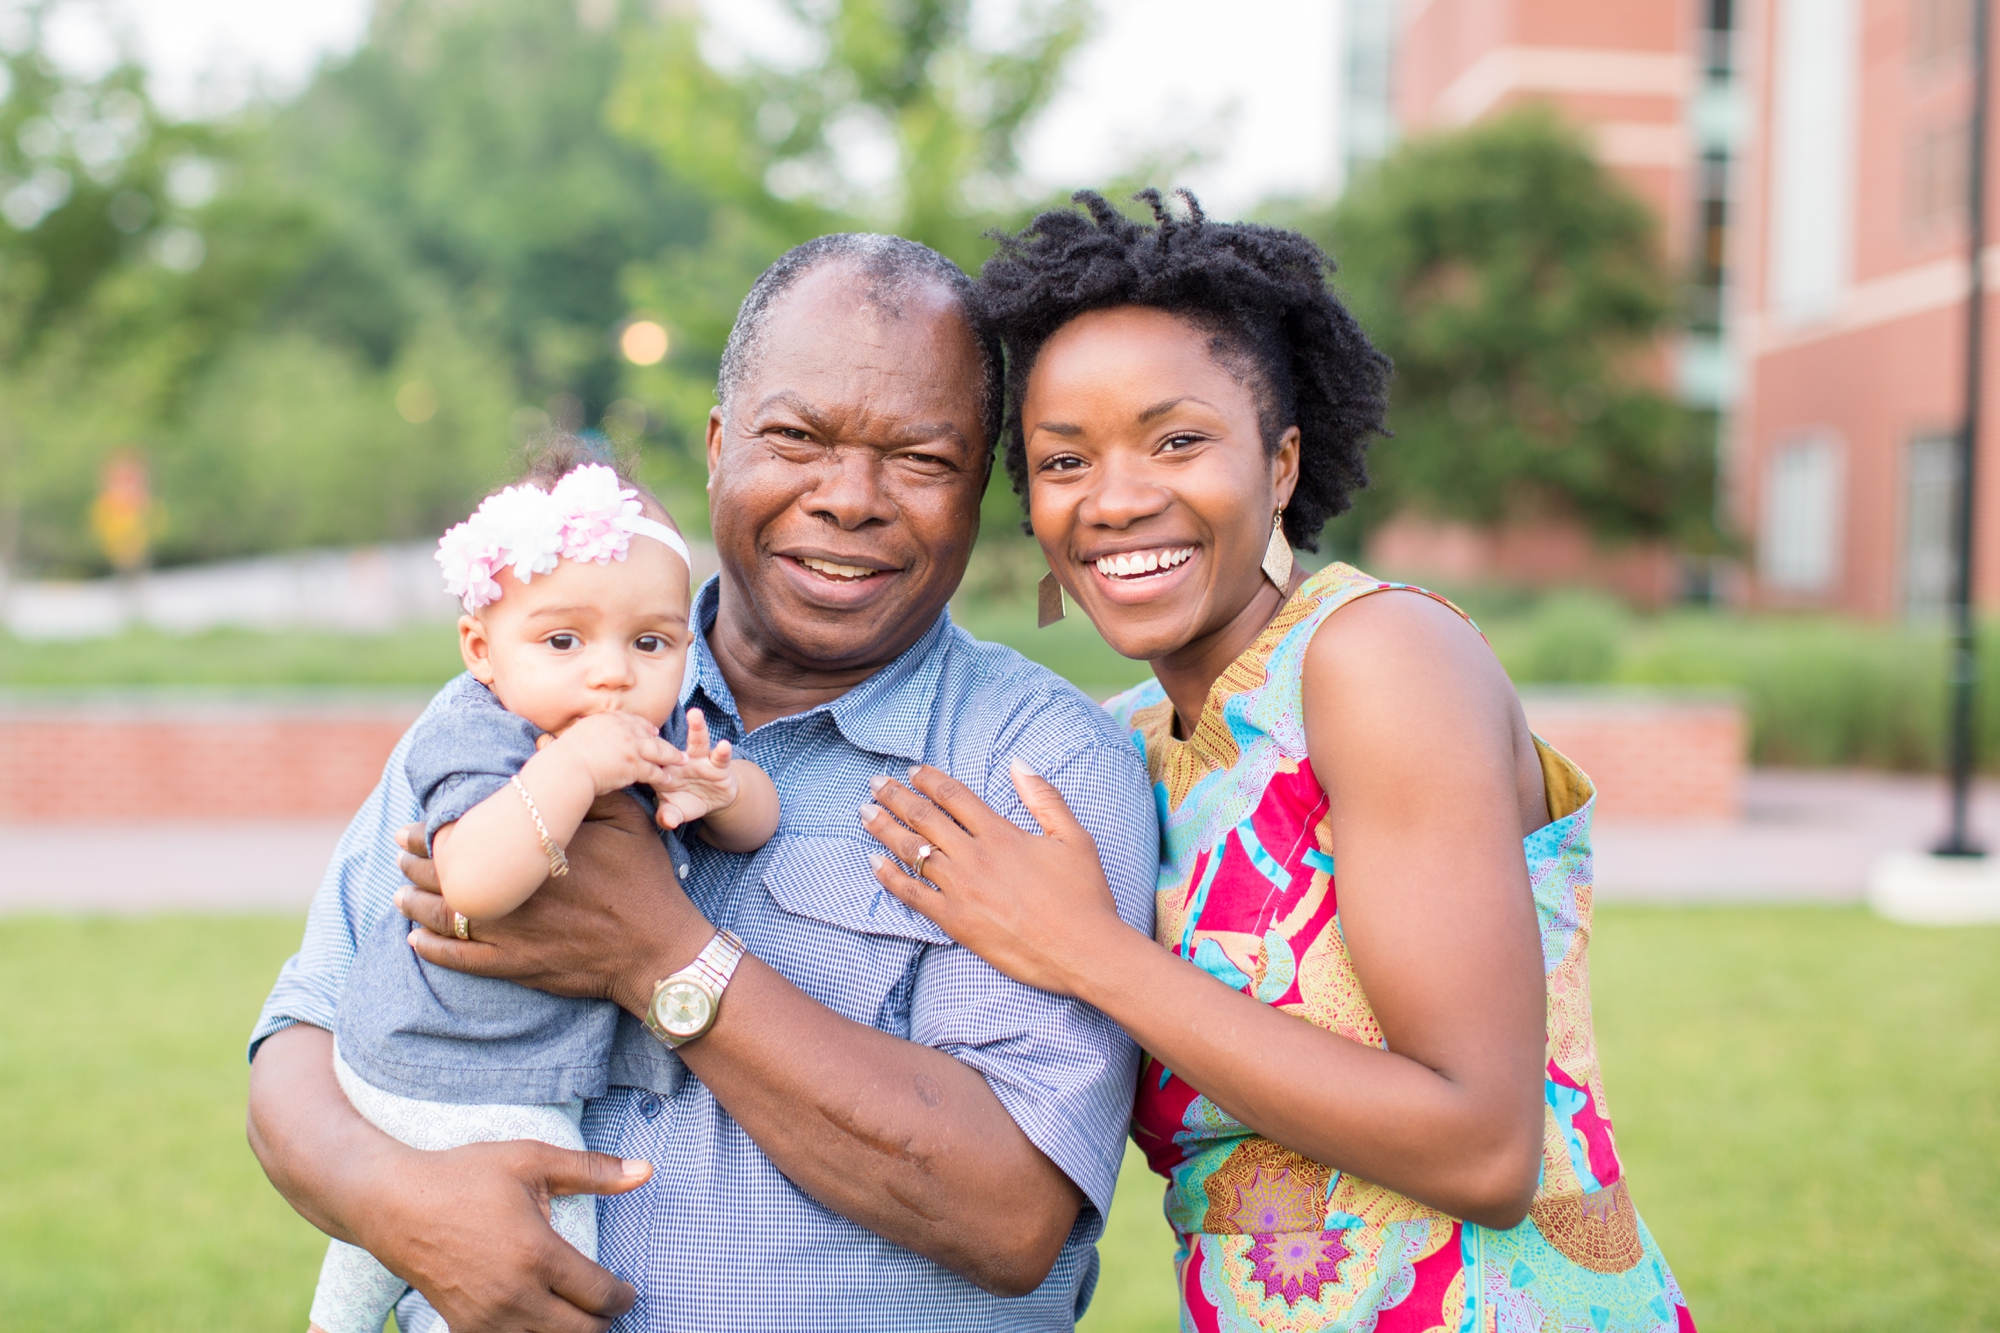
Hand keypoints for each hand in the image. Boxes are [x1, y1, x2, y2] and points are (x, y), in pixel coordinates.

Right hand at [246, 1024, 650, 1332]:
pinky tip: (540, 1319)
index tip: (627, 1291)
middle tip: (607, 1305)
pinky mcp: (464, 1329)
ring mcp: (487, 1320)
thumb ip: (593, 1170)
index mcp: (538, 1256)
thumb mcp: (531, 1160)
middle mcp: (515, 1297)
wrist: (395, 1205)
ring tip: (576, 1313)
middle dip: (603, 1322)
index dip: (623, 1298)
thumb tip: (646, 1171)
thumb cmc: (465, 1177)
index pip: (600, 1297)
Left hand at [396, 795, 708, 1015]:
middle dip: (417, 862)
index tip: (418, 824)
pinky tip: (415, 942)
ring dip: (416, 904)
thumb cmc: (644, 879)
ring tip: (400, 892)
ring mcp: (512, 934)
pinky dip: (434, 951)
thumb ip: (585, 786)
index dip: (436, 831)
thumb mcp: (627, 820)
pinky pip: (462, 961)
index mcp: (534, 854)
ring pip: (447, 919)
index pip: (470, 838)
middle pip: (448, 876)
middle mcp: (514, 892)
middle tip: (399, 850)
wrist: (657, 949)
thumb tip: (543, 746)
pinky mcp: (517, 966)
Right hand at [548, 710, 679, 796]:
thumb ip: (590, 730)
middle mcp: (624, 729)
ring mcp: (631, 746)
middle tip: (674, 746)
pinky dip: (662, 775)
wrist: (567, 767)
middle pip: (649, 734)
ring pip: (657, 751)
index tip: (653, 732)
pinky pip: (653, 770)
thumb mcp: (578, 733)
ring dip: (671, 757)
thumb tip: (584, 727)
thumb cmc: (566, 756)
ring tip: (682, 761)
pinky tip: (668, 779)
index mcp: (609, 719)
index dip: (645, 727)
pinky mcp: (635, 764)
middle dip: (663, 741)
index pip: (634, 720)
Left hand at [650, 707, 739, 830]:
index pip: (652, 764)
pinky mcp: (719, 764)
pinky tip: (724, 745)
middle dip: (664, 735)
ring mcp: (701, 760)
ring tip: (695, 714)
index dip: (643, 761)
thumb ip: (669, 816)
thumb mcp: (677, 811)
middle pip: (670, 746)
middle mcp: (681, 761)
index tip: (633, 757)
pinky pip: (720, 756)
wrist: (714, 798)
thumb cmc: (689, 800)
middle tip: (653, 724)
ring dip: (697, 727)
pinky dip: (723, 751)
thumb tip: (667, 821)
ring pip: (697, 741)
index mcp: (665, 771)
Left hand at [858, 760, 1126, 996]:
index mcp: (1001, 834)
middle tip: (874, 784)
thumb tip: (1019, 764)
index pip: (954, 796)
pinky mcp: (955, 922)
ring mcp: (961, 890)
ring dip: (884, 829)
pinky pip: (912, 895)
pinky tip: (872, 863)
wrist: (1083, 950)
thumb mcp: (1074, 838)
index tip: (912, 770)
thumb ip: (1044, 797)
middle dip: (896, 797)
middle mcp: (974, 857)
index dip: (929, 779)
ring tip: (865, 813)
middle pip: (924, 817)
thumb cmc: (1084, 895)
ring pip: (911, 851)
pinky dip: (889, 877)